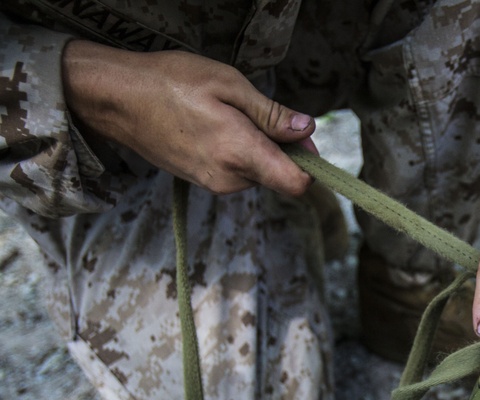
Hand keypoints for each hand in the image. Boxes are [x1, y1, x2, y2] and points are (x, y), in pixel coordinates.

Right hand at [62, 41, 314, 195]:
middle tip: (255, 112)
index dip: (310, 163)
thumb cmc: (171, 82)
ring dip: (256, 149)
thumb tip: (307, 130)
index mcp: (241, 154)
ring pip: (258, 173)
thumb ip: (272, 114)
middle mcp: (230, 179)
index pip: (297, 184)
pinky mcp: (203, 183)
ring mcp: (214, 184)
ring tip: (226, 116)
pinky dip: (238, 153)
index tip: (302, 138)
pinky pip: (237, 173)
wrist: (116, 98)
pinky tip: (215, 127)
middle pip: (280, 176)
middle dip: (281, 148)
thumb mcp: (229, 84)